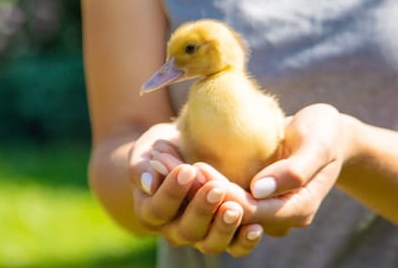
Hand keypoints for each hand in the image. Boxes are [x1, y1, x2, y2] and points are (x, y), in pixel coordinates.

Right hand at [131, 124, 262, 256]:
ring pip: (210, 244)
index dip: (172, 192)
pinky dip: (245, 241)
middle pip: (185, 230)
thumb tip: (148, 182)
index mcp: (151, 212)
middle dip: (201, 209)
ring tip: (235, 208)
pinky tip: (256, 227)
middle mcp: (174, 230)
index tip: (187, 169)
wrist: (185, 154)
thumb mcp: (147, 149)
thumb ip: (141, 165)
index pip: (158, 209)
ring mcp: (201, 236)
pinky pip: (234, 248)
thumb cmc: (163, 149)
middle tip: (215, 187)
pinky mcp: (225, 236)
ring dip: (223, 228)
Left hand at [146, 103, 351, 243]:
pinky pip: (220, 199)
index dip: (222, 193)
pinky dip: (199, 184)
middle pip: (231, 214)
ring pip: (221, 211)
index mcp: (296, 209)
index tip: (198, 167)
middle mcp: (276, 217)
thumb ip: (294, 169)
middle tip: (175, 166)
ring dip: (194, 191)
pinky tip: (179, 165)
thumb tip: (259, 189)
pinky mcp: (249, 196)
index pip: (251, 211)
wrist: (326, 133)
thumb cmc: (324, 132)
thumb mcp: (317, 143)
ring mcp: (262, 209)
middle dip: (201, 193)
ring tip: (170, 166)